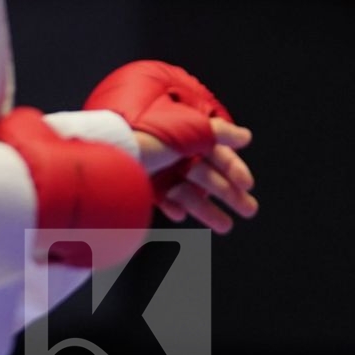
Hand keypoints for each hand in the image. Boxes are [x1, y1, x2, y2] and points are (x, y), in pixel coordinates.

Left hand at [134, 119, 257, 233]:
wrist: (105, 153)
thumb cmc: (146, 134)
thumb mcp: (188, 128)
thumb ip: (218, 132)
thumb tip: (245, 136)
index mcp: (184, 131)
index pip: (217, 150)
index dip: (234, 167)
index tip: (247, 184)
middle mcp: (173, 150)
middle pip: (207, 173)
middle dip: (230, 193)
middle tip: (249, 210)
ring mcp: (158, 168)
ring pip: (190, 191)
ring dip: (209, 209)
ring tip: (226, 227)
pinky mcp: (143, 185)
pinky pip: (164, 199)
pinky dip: (175, 208)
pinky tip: (182, 216)